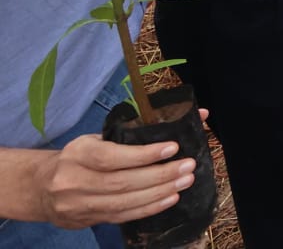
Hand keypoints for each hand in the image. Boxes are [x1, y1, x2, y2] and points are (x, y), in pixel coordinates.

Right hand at [30, 134, 198, 228]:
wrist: (39, 187)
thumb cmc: (78, 157)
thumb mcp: (94, 139)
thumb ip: (132, 131)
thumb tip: (188, 115)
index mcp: (77, 154)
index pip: (112, 156)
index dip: (143, 154)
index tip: (172, 147)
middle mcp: (74, 181)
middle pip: (122, 182)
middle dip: (160, 175)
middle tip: (188, 166)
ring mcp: (78, 205)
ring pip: (124, 202)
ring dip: (160, 192)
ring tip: (185, 181)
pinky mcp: (86, 220)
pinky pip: (122, 216)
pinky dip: (149, 208)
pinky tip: (169, 198)